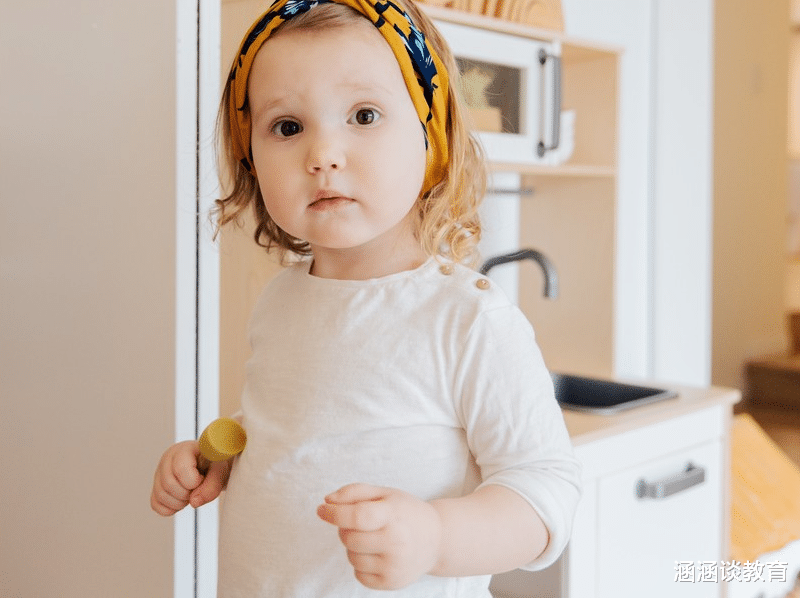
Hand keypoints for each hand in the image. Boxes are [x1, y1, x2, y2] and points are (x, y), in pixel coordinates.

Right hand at [150, 440, 231, 515]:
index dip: (194, 481)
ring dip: (180, 502)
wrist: (212, 466)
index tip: (202, 478)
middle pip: (169, 484)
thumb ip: (212, 485)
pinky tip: (182, 499)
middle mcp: (167, 458)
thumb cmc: (215, 465)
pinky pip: (156, 505)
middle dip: (187, 493)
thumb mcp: (221, 472)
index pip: (180, 468)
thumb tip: (194, 502)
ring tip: (191, 493)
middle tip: (198, 488)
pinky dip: (171, 508)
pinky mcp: (156, 487)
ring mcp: (159, 473)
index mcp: (184, 449)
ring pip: (161, 496)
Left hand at [316, 484, 442, 589]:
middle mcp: (396, 541)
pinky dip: (361, 564)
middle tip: (359, 523)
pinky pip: (358, 574)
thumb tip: (327, 502)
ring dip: (353, 547)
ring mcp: (394, 565)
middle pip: (349, 538)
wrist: (436, 539)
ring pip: (351, 557)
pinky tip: (377, 554)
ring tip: (372, 538)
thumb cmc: (406, 513)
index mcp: (394, 515)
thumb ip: (354, 492)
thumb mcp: (385, 493)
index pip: (357, 516)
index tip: (322, 510)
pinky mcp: (392, 582)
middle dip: (345, 529)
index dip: (334, 513)